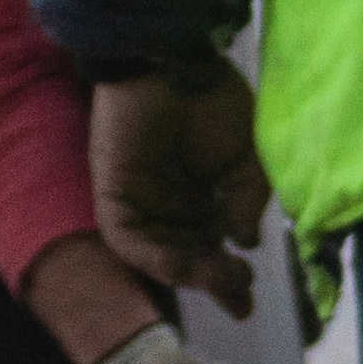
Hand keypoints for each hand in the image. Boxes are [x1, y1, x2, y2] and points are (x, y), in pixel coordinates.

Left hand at [89, 63, 268, 317]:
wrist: (171, 60)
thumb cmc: (212, 99)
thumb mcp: (248, 156)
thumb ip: (247, 200)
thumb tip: (248, 243)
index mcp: (205, 203)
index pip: (216, 253)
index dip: (229, 282)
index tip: (247, 303)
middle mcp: (172, 211)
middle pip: (190, 261)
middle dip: (214, 283)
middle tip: (240, 293)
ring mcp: (142, 207)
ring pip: (160, 258)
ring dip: (188, 274)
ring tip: (220, 277)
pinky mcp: (114, 197)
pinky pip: (128, 240)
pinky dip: (152, 256)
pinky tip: (180, 262)